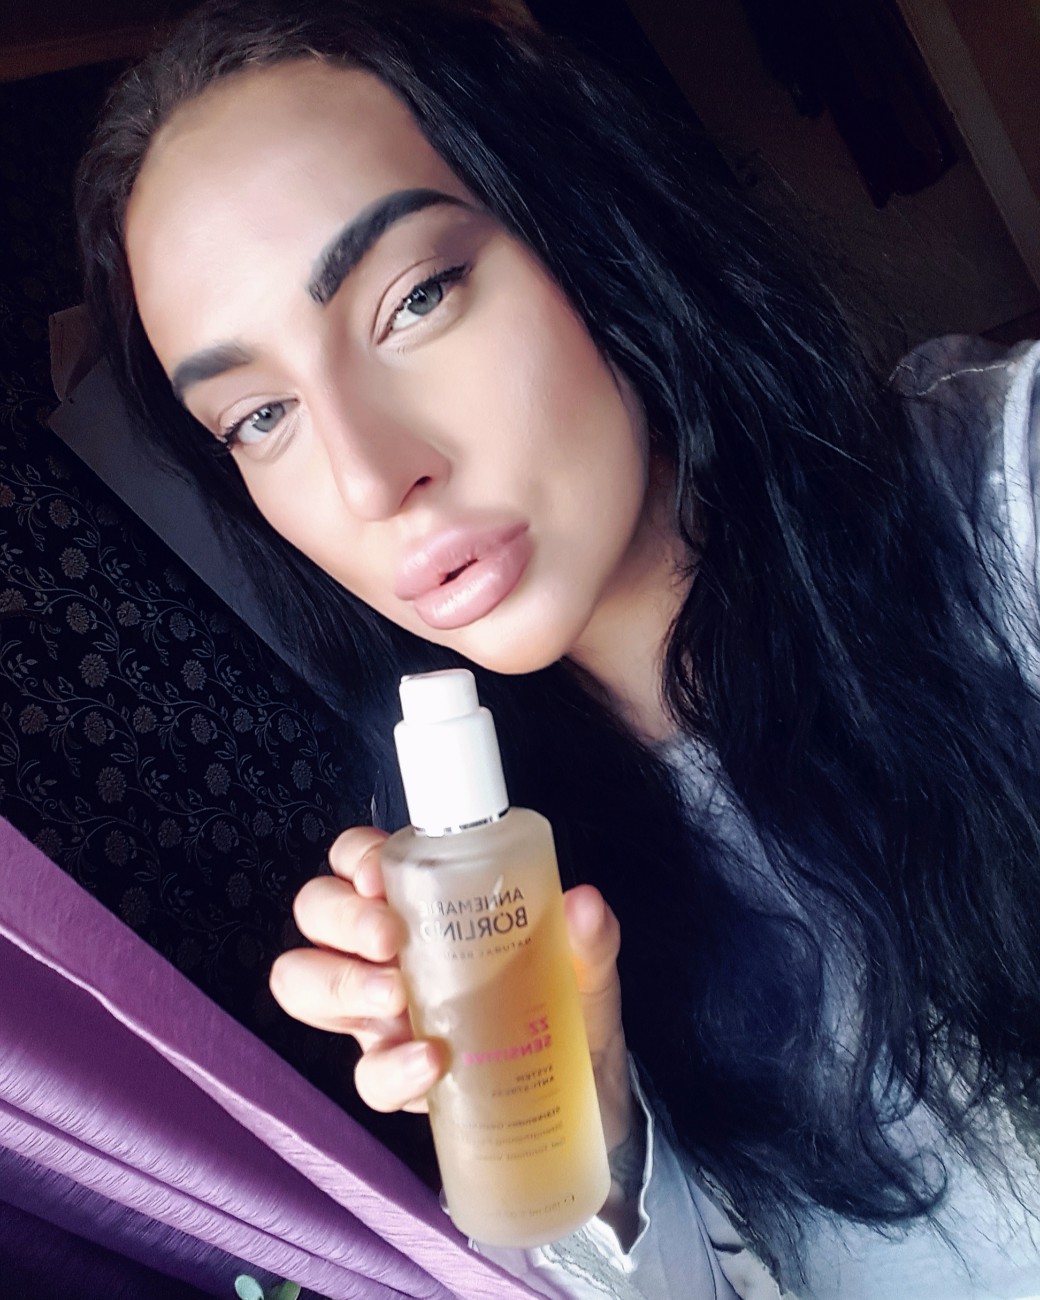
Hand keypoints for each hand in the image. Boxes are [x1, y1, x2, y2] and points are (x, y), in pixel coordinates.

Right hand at [269, 827, 636, 1167]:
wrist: (588, 1100)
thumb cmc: (571, 1009)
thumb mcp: (587, 968)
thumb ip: (590, 937)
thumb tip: (583, 903)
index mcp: (425, 903)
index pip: (357, 859)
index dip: (353, 858)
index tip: (379, 876)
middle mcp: (388, 951)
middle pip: (315, 911)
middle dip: (340, 919)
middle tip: (390, 940)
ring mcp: (382, 1014)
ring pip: (305, 983)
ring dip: (339, 983)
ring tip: (396, 998)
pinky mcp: (396, 1076)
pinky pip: (364, 1073)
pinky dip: (390, 1068)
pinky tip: (430, 1062)